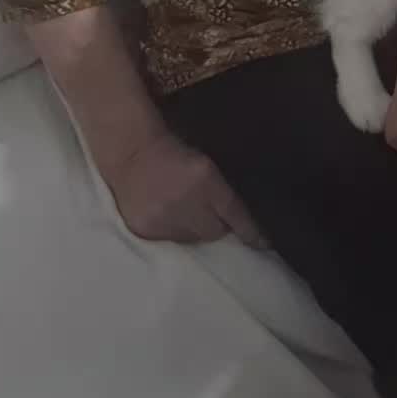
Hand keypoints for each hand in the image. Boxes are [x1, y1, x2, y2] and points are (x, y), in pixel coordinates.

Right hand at [102, 131, 267, 247]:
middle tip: (207, 212)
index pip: (235, 213)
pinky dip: (173, 230)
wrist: (132, 153)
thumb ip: (221, 192)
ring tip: (182, 209)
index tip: (264, 244)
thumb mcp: (205, 165)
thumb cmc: (174, 154)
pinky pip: (171, 239)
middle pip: (215, 231)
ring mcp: (165, 218)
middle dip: (216, 224)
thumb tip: (237, 221)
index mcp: (206, 180)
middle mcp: (187, 203)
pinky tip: (166, 213)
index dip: (251, 231)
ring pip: (193, 238)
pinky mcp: (147, 230)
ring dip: (194, 228)